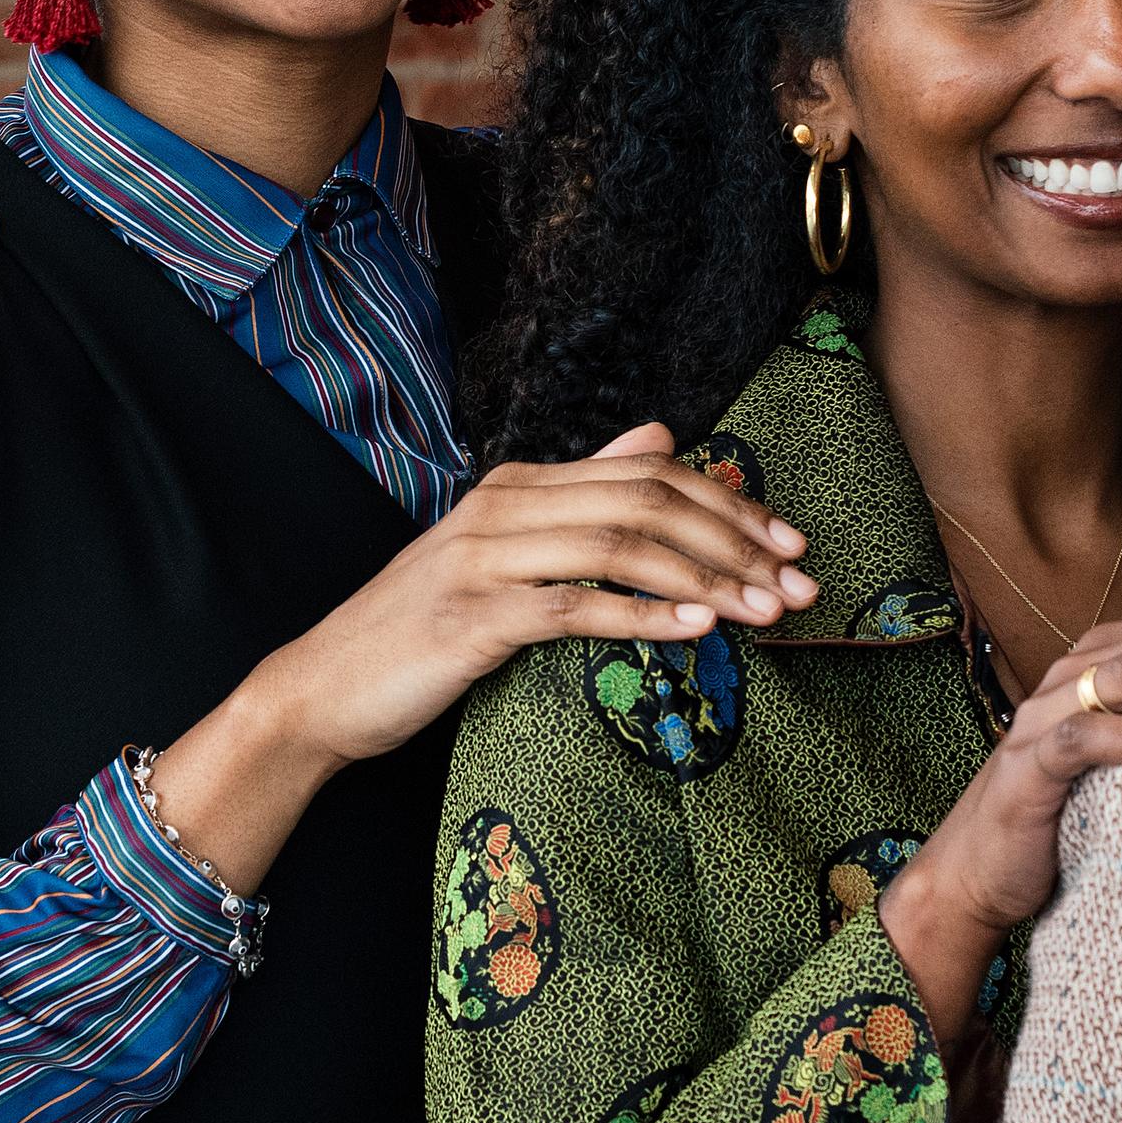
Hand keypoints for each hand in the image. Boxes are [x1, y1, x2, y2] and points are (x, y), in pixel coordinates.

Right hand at [142, 423, 818, 893]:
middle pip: (645, 500)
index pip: (646, 472)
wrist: (322, 688)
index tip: (788, 542)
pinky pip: (575, 607)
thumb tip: (659, 435)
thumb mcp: (503, 548)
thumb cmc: (420, 629)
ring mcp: (484, 559)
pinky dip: (644, 614)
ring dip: (707, 578)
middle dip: (735, 539)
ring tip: (766, 611)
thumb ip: (581, 493)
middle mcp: (502, 506)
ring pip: (620, 546)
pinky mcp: (473, 617)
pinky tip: (695, 629)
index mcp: (517, 486)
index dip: (727, 503)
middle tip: (799, 581)